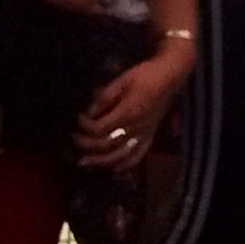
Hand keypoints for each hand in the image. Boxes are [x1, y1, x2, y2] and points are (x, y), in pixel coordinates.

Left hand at [75, 43, 193, 169]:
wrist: (170, 75)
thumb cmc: (145, 74)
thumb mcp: (122, 80)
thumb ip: (105, 98)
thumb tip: (89, 112)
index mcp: (128, 112)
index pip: (99, 128)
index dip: (84, 126)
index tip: (77, 118)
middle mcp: (135, 127)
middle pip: (106, 145)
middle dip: (86, 145)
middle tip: (73, 140)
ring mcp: (144, 134)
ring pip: (120, 156)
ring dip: (100, 161)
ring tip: (85, 162)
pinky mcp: (150, 136)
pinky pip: (138, 156)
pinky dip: (125, 164)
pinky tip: (113, 169)